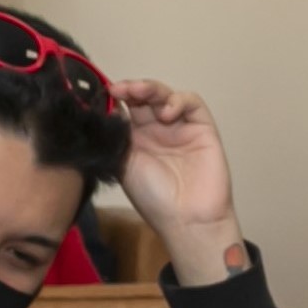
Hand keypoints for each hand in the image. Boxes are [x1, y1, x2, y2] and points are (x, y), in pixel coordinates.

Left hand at [111, 79, 244, 285]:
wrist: (186, 218)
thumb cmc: (153, 197)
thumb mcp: (124, 164)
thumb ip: (116, 136)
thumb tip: (105, 108)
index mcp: (137, 138)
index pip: (126, 107)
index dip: (117, 97)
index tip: (104, 93)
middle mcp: (158, 129)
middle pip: (144, 97)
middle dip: (132, 89)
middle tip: (120, 89)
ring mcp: (180, 126)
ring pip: (166, 95)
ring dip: (151, 89)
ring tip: (139, 94)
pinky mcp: (202, 127)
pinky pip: (192, 103)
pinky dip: (178, 101)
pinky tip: (166, 113)